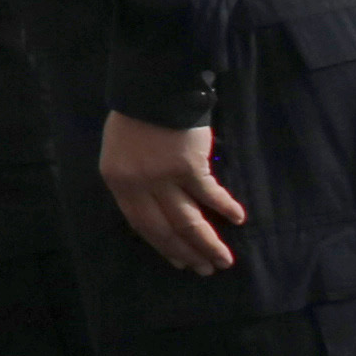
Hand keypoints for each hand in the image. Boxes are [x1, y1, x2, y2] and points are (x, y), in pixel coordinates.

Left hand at [103, 112, 244, 274]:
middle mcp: (137, 185)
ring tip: (224, 259)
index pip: (141, 224)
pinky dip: (225, 207)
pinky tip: (238, 217)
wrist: (151, 87)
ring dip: (207, 243)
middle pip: (164, 229)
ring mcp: (163, 177)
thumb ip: (135, 179)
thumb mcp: (121, 151)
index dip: (162, 245)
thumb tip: (158, 206)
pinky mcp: (188, 167)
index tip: (178, 261)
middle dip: (186, 252)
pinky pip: (209, 195)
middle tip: (205, 269)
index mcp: (117, 181)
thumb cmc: (137, 115)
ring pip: (188, 221)